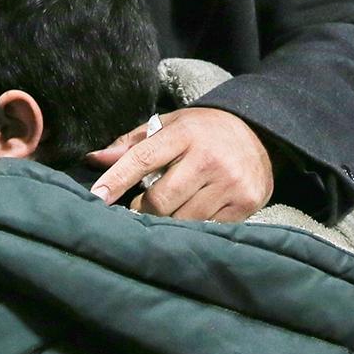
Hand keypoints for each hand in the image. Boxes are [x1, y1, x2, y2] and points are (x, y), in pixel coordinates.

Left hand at [86, 107, 272, 221]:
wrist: (259, 134)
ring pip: (182, 220)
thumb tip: (94, 159)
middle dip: (143, 209)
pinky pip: (207, 228)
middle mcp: (209, 158)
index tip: (97, 196)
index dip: (117, 178)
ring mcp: (229, 182)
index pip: (144, 157)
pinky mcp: (244, 203)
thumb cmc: (203, 131)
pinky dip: (194, 227)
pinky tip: (194, 213)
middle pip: (160, 200)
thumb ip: (132, 143)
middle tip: (141, 207)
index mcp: (185, 133)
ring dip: (169, 221)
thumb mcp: (170, 125)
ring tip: (170, 210)